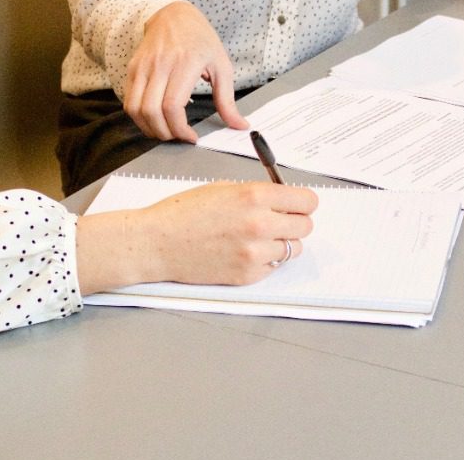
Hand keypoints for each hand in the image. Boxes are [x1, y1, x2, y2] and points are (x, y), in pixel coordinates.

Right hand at [75, 182, 318, 293]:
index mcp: (254, 196)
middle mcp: (260, 224)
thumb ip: (257, 194)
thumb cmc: (183, 212)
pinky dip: (265, 260)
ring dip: (282, 243)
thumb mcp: (223, 188)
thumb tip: (283, 200)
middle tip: (278, 221)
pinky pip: (273, 267)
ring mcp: (255, 253)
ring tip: (258, 238)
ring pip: (293, 249)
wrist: (157, 242)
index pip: (307, 202)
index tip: (297, 204)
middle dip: (294, 222)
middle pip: (305, 226)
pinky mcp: (247, 275)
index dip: (302, 202)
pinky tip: (243, 252)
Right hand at [124, 2, 248, 141]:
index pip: (172, 106)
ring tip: (165, 131)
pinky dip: (139, 117)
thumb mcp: (221, 65)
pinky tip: (154, 119)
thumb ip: (227, 100)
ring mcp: (143, 66)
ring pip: (135, 109)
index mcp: (185, 63)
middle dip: (164, 133)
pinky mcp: (133, 69)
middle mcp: (160, 64)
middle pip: (151, 111)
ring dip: (149, 128)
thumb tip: (239, 125)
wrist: (174, 15)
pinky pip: (129, 101)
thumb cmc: (200, 40)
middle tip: (178, 137)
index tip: (191, 137)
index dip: (179, 129)